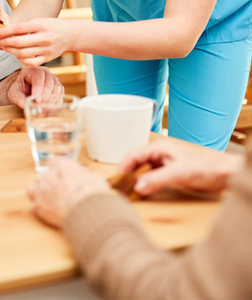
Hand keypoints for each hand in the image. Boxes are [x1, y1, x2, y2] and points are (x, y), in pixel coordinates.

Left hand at [0, 18, 76, 65]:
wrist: (71, 35)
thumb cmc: (51, 26)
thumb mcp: (39, 21)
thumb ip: (24, 27)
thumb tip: (4, 31)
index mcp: (41, 25)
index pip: (19, 28)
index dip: (5, 32)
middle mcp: (45, 37)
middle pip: (19, 42)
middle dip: (4, 42)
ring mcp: (47, 49)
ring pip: (23, 53)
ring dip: (10, 51)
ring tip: (4, 47)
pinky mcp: (48, 58)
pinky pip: (31, 62)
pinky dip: (21, 59)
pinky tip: (16, 55)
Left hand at [7, 66, 62, 107]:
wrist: (25, 90)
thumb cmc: (20, 89)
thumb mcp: (14, 93)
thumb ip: (18, 97)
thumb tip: (24, 104)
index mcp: (32, 70)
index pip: (38, 77)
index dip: (39, 88)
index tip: (37, 99)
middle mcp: (45, 72)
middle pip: (49, 83)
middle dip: (44, 97)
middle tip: (39, 107)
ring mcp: (53, 79)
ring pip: (57, 89)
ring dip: (50, 101)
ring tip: (43, 110)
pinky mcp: (58, 87)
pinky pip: (61, 96)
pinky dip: (55, 104)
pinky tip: (48, 110)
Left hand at [27, 158, 110, 227]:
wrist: (86, 208)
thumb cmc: (93, 192)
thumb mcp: (94, 177)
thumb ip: (86, 176)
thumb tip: (88, 178)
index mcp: (62, 166)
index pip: (54, 162)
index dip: (58, 170)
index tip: (63, 175)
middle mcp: (49, 175)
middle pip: (45, 176)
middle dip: (52, 183)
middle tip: (62, 192)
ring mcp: (42, 190)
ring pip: (33, 188)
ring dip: (39, 193)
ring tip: (49, 200)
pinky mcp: (39, 205)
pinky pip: (35, 204)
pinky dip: (40, 207)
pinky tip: (48, 211)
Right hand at [117, 138, 243, 196]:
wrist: (224, 176)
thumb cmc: (206, 168)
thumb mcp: (178, 173)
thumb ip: (157, 179)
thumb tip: (137, 187)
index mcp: (158, 148)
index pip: (132, 155)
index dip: (122, 168)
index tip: (116, 180)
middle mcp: (159, 154)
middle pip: (135, 163)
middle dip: (127, 174)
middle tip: (120, 187)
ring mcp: (164, 164)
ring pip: (142, 170)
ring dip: (135, 180)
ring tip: (128, 190)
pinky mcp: (168, 173)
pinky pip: (150, 177)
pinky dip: (144, 184)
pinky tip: (143, 192)